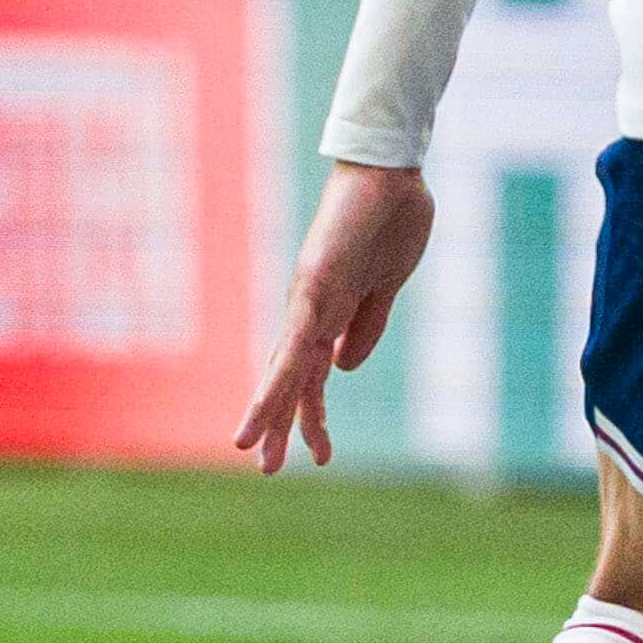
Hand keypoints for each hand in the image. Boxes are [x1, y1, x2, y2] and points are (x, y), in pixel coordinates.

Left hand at [236, 163, 437, 473]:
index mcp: (333, 313)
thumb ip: (367, 325)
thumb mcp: (388, 285)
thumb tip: (343, 368)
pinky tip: (265, 403)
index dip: (311, 414)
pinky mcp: (315, 285)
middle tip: (268, 469)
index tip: (318, 453)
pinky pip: (295, 339)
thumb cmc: (393, 218)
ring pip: (284, 367)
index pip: (313, 375)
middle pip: (291, 379)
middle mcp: (312, 310)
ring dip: (269, 411)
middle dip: (280, 426)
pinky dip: (277, 374)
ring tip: (250, 450)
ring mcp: (310, 298)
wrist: (391, 173)